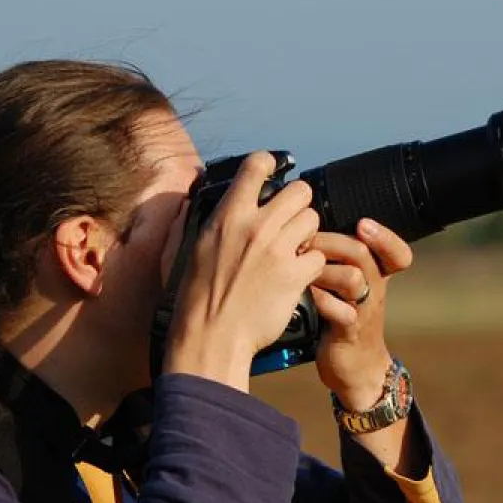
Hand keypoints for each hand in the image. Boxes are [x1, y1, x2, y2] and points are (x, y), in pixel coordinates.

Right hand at [165, 152, 325, 390]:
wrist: (211, 337)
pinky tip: (297, 275)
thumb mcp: (185, 249)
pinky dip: (311, 265)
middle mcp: (255, 227)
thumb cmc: (194, 298)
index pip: (257, 166)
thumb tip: (194, 200)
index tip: (272, 172)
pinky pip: (317, 255)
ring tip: (293, 250)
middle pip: (299, 191)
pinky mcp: (295, 275)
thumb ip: (196, 219)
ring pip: (313, 220)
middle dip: (298, 205)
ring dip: (306, 234)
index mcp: (228, 215)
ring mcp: (277, 250)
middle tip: (290, 222)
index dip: (269, 165)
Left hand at [309, 219, 412, 410]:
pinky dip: (319, 299)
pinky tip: (303, 294)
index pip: (397, 253)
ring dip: (323, 270)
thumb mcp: (349, 286)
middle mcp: (374, 289)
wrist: (356, 366)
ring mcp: (363, 311)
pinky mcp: (348, 331)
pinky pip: (338, 311)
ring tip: (303, 269)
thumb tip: (309, 227)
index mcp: (377, 275)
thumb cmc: (345, 316)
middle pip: (363, 254)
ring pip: (353, 279)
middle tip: (307, 242)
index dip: (385, 237)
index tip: (364, 223)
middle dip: (332, 242)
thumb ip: (339, 260)